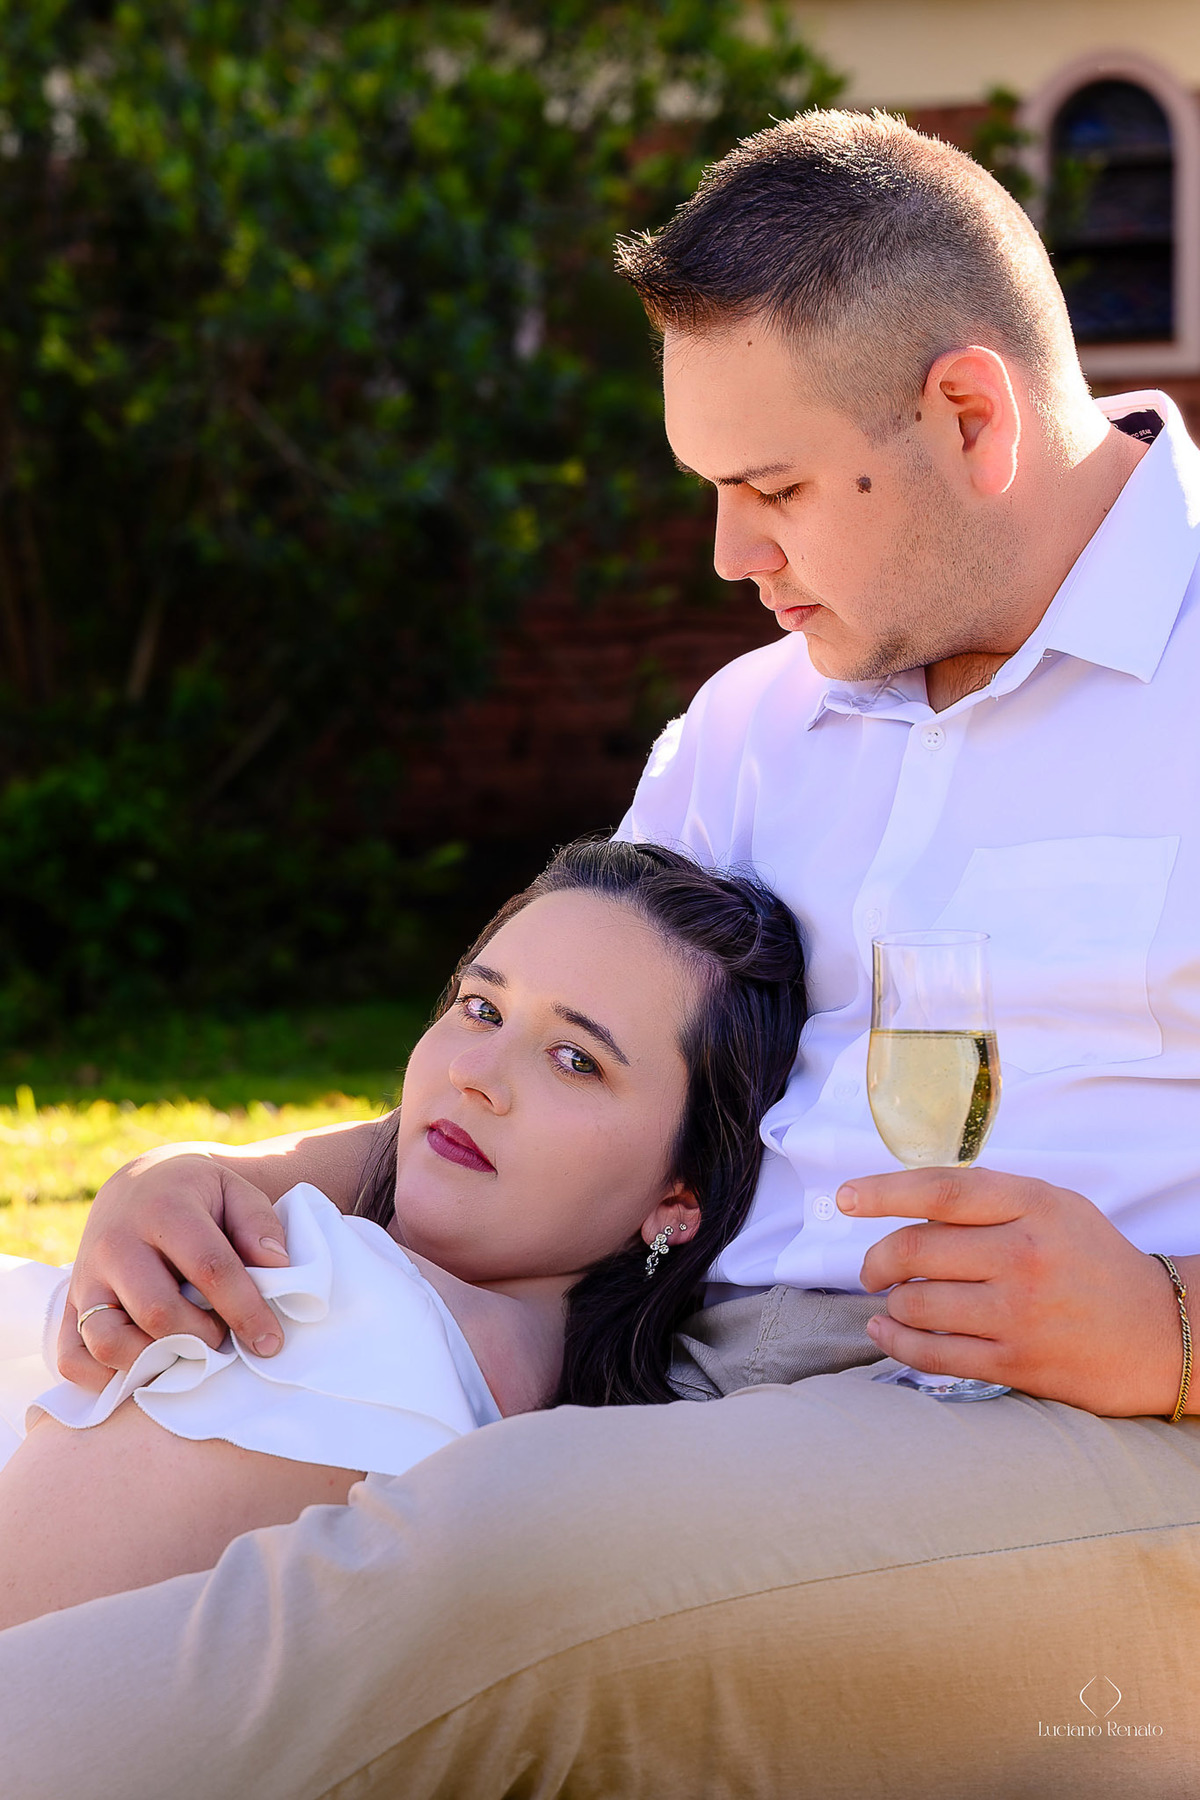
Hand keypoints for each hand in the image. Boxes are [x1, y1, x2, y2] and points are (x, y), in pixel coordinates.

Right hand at [59, 1150, 289, 1390]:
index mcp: (164, 1210)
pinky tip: (145, 1368)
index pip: (209, 1268)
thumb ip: (258, 1224)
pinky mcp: (69, 1305)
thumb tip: (276, 1266)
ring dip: (154, 1362)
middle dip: (201, 1339)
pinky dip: (105, 1378)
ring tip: (186, 1355)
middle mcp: (116, 1244)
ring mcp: (86, 1277)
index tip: (271, 1342)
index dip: (246, 1310)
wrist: (139, 1183)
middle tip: (225, 1341)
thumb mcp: (235, 1190)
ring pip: (108, 1341)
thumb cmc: (197, 1195)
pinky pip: (72, 1358)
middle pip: (157, 1311)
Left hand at [838, 1167, 1182, 1415]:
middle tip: (870, 1268)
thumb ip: (989, 1200)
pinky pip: (933, 1355)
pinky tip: (886, 1332)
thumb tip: (906, 1200)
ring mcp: (1018, 1314)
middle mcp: (1024, 1256)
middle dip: (876, 1259)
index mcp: (1033, 1206)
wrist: (1161, 1334)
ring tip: (893, 1301)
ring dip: (891, 1303)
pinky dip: (896, 1343)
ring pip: (917, 1305)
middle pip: (915, 1250)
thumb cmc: (1096, 1262)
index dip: (882, 1192)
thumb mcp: (1054, 1208)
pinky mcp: (1016, 1364)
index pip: (940, 1191)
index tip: (845, 1198)